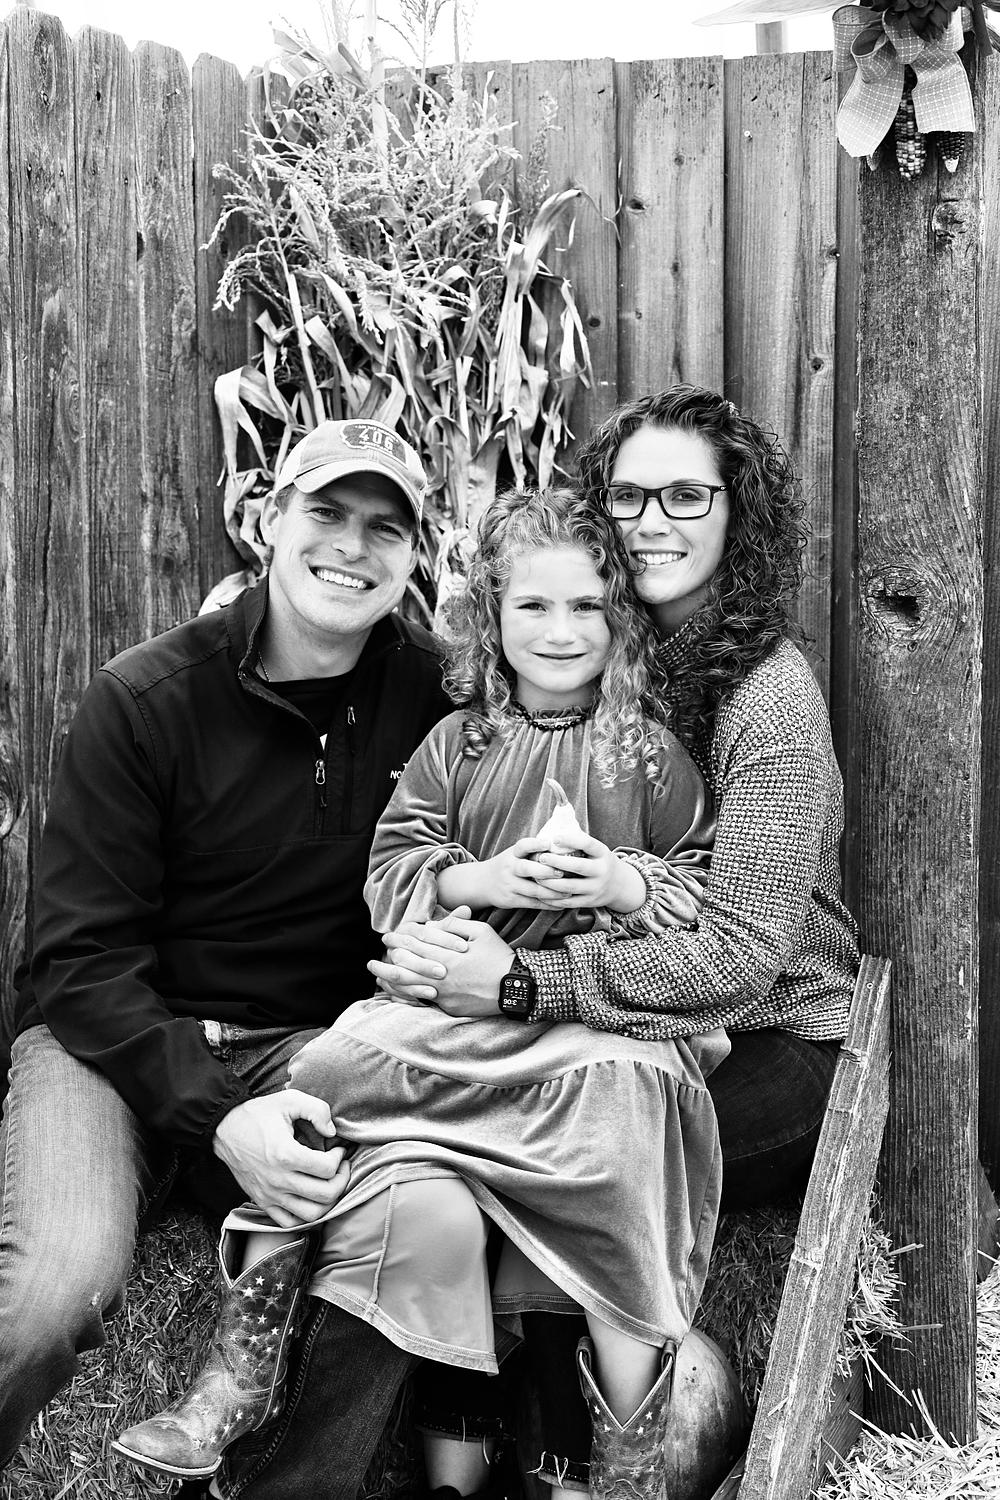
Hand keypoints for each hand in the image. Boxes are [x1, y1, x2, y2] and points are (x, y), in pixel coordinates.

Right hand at [213, 1090, 351, 1228]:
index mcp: (286, 1155)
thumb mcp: (289, 1099)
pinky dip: (305, 1215)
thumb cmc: (258, 1114)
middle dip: (341, 1180)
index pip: (328, 1168)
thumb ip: (317, 1110)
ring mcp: (270, 1195)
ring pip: (312, 1215)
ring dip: (328, 1201)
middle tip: (340, 1167)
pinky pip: (290, 1223)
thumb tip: (332, 1132)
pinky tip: (310, 1197)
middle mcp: (278, 1180)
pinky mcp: (263, 1202)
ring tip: (329, 1183)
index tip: (337, 1149)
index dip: (340, 1158)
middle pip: (325, 1195)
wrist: (225, 1129)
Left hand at [368, 907, 515, 1015]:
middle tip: (377, 954)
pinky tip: (395, 992)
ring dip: (389, 979)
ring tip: (376, 974)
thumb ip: (457, 925)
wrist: (515, 988)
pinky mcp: (448, 1007)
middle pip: (406, 967)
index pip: (416, 945)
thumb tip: (436, 923)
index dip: (399, 940)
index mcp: (449, 955)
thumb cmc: (499, 956)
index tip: (388, 936)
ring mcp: (444, 994)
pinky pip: (421, 1001)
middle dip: (388, 959)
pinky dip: (405, 995)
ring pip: (409, 986)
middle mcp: (443, 976)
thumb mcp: (482, 932)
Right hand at [452, 837, 565, 909]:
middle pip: (525, 868)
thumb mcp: (515, 853)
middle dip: (544, 871)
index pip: (522, 845)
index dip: (535, 844)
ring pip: (532, 890)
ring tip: (568, 893)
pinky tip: (560, 904)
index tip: (548, 843)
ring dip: (551, 892)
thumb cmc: (508, 865)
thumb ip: (533, 850)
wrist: (482, 882)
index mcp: (513, 853)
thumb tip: (562, 842)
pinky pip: (532, 903)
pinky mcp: (511, 900)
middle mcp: (510, 868)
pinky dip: (547, 905)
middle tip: (561, 872)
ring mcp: (510, 885)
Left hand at [534, 833, 645, 911]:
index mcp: (603, 853)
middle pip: (578, 866)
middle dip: (557, 862)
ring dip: (551, 882)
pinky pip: (568, 902)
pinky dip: (553, 898)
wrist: (619, 886)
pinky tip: (541, 892)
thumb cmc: (599, 861)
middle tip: (541, 857)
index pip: (588, 844)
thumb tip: (555, 825)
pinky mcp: (589, 902)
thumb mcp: (597, 849)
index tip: (554, 838)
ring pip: (570, 886)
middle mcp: (601, 871)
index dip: (570, 840)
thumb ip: (580, 841)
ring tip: (537, 876)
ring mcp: (596, 888)